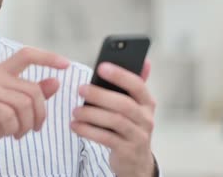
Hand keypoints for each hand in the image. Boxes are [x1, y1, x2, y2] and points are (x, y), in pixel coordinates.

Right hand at [0, 47, 69, 172]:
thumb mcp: (17, 108)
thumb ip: (35, 93)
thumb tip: (56, 81)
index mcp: (3, 71)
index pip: (27, 55)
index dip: (47, 57)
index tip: (66, 64)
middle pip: (33, 90)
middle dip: (40, 113)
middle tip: (35, 128)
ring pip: (24, 104)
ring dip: (27, 124)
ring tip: (20, 132)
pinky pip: (10, 115)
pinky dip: (14, 128)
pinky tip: (10, 133)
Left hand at [71, 60, 155, 176]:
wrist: (135, 161)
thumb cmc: (129, 126)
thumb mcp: (135, 106)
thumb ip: (134, 85)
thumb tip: (145, 61)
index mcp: (147, 102)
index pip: (137, 85)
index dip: (120, 75)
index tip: (101, 66)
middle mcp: (146, 119)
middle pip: (124, 104)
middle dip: (100, 95)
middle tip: (80, 89)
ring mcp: (138, 136)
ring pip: (115, 121)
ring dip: (92, 114)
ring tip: (75, 111)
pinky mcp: (127, 151)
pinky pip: (106, 138)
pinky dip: (88, 131)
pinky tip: (75, 125)